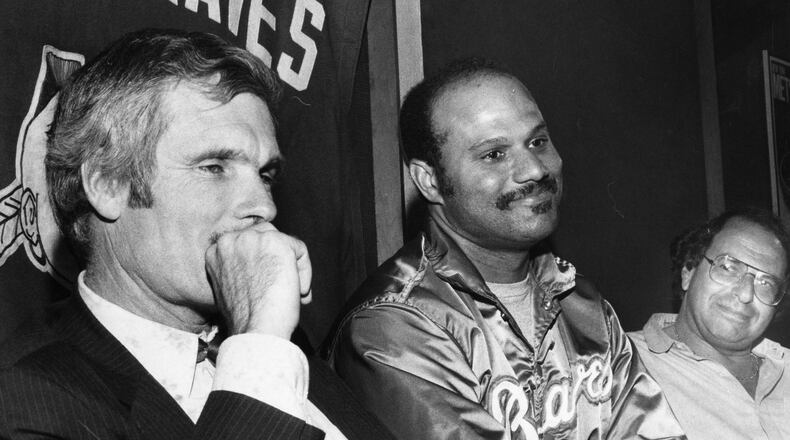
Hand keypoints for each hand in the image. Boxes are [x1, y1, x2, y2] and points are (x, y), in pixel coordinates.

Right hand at [205, 223, 311, 338]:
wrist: (257, 330)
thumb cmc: (247, 318)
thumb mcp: (231, 286)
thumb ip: (240, 267)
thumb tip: (263, 261)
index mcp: (216, 251)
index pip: (247, 243)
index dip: (264, 263)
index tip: (269, 282)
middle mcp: (230, 240)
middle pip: (266, 235)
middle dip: (279, 261)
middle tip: (284, 286)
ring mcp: (252, 239)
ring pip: (284, 242)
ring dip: (292, 266)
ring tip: (293, 290)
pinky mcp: (275, 243)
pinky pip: (300, 249)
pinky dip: (305, 271)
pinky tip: (297, 291)